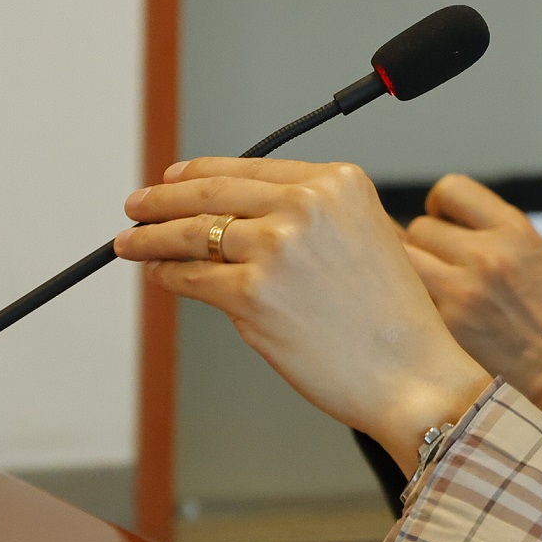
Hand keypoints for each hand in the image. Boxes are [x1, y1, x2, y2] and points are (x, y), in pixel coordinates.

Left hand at [115, 158, 491, 472]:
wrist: (411, 373)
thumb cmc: (391, 319)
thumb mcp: (364, 238)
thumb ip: (312, 216)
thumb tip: (240, 214)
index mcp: (339, 182)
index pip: (249, 168)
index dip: (200, 173)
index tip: (174, 179)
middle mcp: (308, 205)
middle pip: (213, 193)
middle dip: (163, 199)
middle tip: (137, 206)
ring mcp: (277, 248)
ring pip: (194, 234)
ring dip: (152, 238)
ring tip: (130, 242)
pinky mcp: (253, 295)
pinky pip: (193, 278)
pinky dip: (168, 275)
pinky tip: (159, 275)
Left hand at [403, 175, 541, 417]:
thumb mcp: (533, 254)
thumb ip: (488, 231)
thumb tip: (431, 221)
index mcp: (515, 230)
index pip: (451, 188)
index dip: (440, 205)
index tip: (442, 223)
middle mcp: (488, 254)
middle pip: (420, 227)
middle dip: (424, 247)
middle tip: (439, 270)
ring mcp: (463, 292)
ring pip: (403, 260)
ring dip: (410, 275)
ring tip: (426, 292)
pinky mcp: (444, 327)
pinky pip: (404, 299)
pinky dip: (406, 306)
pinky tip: (420, 317)